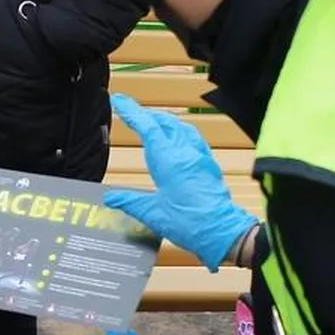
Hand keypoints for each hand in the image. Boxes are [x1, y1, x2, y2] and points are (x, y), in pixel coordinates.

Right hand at [103, 93, 258, 270]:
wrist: (223, 232)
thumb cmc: (191, 224)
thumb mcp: (153, 214)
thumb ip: (130, 202)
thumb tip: (111, 197)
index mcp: (169, 160)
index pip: (147, 127)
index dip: (132, 113)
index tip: (119, 101)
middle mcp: (186, 152)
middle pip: (164, 122)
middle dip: (145, 114)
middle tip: (130, 110)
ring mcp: (200, 156)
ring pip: (180, 127)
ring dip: (163, 121)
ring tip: (150, 121)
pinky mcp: (208, 164)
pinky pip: (192, 138)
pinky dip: (179, 131)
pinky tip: (176, 138)